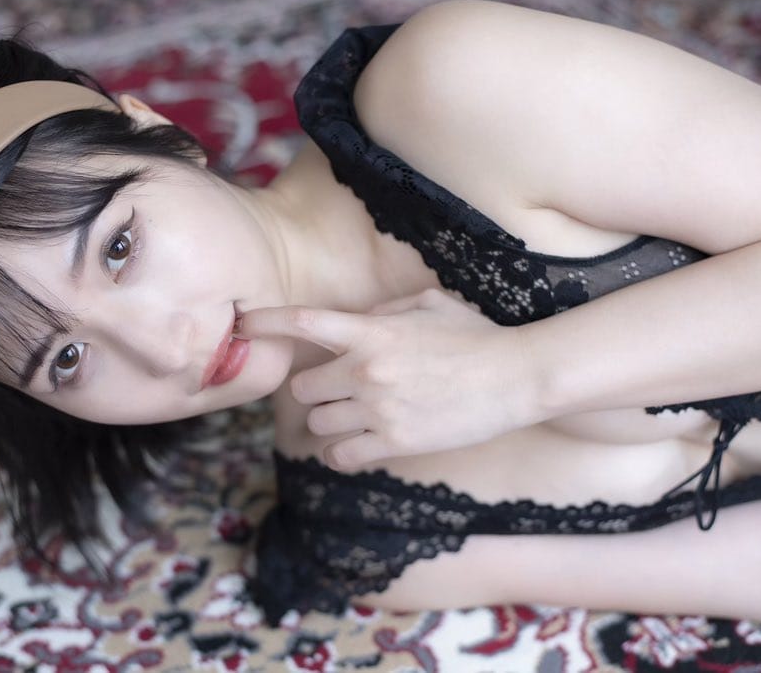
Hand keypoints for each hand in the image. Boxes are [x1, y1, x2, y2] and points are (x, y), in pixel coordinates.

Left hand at [235, 288, 532, 470]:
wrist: (516, 377)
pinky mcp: (395, 443)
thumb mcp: (427, 304)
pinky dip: (341, 452)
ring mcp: (378, 410)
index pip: (302, 323)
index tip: (244, 325)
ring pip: (317, 424)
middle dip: (315, 390)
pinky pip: (340, 456)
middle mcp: (365, 370)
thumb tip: (355, 322)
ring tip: (356, 415)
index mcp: (371, 331)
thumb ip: (382, 312)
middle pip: (301, 389)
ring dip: (329, 421)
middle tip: (338, 389)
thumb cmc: (475, 335)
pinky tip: (357, 443)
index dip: (266, 323)